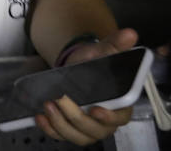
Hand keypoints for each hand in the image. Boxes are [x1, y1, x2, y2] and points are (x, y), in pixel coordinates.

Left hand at [34, 28, 139, 144]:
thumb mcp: (101, 52)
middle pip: (95, 130)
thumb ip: (115, 45)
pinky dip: (50, 130)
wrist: (73, 67)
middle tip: (60, 99)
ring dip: (61, 124)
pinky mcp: (70, 129)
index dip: (109, 118)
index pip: (120, 118)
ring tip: (47, 106)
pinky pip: (61, 135)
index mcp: (119, 105)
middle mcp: (105, 121)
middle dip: (76, 117)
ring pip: (78, 136)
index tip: (96, 109)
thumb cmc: (92, 64)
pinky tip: (40, 117)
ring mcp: (87, 128)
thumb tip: (130, 34)